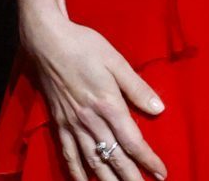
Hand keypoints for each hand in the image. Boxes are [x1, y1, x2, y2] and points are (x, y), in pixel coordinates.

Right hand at [22, 16, 169, 180]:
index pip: (132, 141)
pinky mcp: (59, 123)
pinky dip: (77, 172)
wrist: (48, 41)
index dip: (147, 160)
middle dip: (130, 178)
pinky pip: (68, 154)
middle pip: (113, 157)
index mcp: (108, 104)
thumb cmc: (84, 46)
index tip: (161, 173)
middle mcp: (90, 120)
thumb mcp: (116, 61)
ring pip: (92, 161)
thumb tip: (159, 109)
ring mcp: (72, 124)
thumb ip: (137, 88)